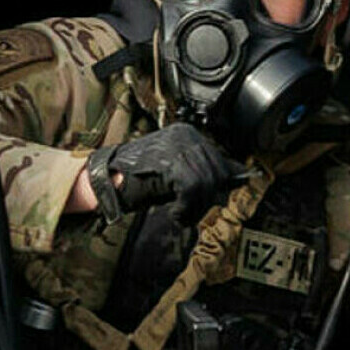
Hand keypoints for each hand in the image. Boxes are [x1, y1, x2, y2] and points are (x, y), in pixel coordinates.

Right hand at [88, 122, 243, 222]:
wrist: (108, 182)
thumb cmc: (142, 180)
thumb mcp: (180, 173)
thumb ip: (206, 171)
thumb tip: (242, 177)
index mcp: (188, 133)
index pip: (220, 160)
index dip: (220, 186)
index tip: (211, 201)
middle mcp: (185, 134)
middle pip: (216, 172)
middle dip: (208, 199)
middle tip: (192, 213)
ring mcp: (176, 145)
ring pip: (206, 183)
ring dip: (196, 207)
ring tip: (183, 216)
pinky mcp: (168, 160)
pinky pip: (192, 189)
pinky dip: (187, 208)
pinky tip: (177, 214)